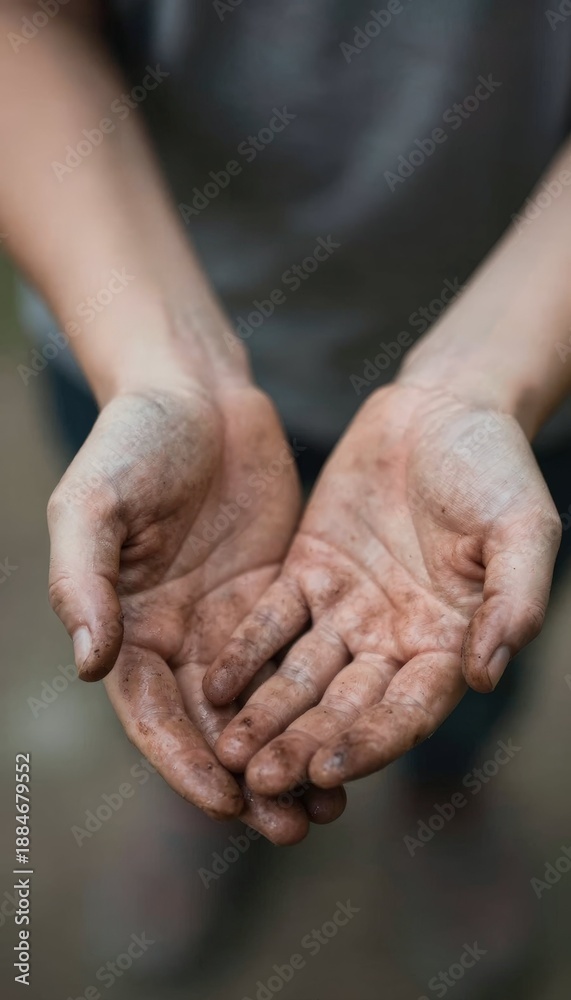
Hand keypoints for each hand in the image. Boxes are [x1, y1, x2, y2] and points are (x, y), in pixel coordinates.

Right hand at [48, 380, 344, 839]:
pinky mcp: (277, 594)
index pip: (154, 712)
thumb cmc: (133, 440)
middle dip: (248, 779)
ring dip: (291, 753)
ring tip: (331, 805)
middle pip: (212, 725)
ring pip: (262, 704)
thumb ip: (84, 581)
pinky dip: (322, 699)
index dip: (184, 761)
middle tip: (290, 826)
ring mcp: (230, 619)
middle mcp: (180, 635)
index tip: (226, 802)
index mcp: (129, 626)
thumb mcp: (95, 504)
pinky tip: (356, 729)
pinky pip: (300, 658)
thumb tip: (90, 667)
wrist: (196, 391)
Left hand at [204, 383, 560, 790]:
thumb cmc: (496, 466)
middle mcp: (393, 639)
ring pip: (301, 674)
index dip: (370, 741)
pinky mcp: (307, 573)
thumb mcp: (522, 528)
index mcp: (448, 642)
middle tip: (262, 780)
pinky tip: (217, 682)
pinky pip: (272, 620)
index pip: (406, 709)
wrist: (444, 407)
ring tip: (229, 750)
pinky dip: (247, 652)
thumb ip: (511, 599)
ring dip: (266, 714)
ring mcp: (346, 610)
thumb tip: (485, 673)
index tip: (328, 770)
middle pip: (344, 706)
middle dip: (304, 743)